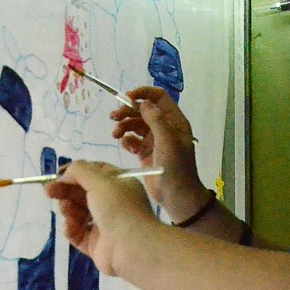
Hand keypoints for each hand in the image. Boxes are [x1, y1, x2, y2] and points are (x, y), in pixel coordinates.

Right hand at [45, 161, 159, 275]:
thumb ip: (80, 171)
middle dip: (65, 190)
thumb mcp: (101, 181)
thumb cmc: (119, 208)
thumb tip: (65, 173)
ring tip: (67, 210)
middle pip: (82, 192)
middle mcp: (112, 203)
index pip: (95, 172)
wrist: (132, 247)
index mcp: (119, 184)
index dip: (76, 172)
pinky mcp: (96, 244)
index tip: (57, 174)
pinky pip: (78, 233)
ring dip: (69, 209)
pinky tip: (70, 227)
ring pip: (78, 212)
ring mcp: (104, 224)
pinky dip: (71, 229)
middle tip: (48, 191)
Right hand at [110, 86, 211, 220]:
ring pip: (135, 125)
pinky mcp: (145, 153)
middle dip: (127, 111)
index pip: (159, 97)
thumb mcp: (168, 141)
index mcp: (174, 121)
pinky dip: (126, 140)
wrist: (176, 196)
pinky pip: (132, 140)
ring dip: (123, 126)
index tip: (127, 97)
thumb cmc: (176, 167)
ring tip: (116, 134)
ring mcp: (154, 140)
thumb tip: (144, 102)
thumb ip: (156, 120)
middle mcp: (164, 127)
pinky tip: (125, 145)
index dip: (144, 93)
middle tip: (113, 117)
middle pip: (143, 110)